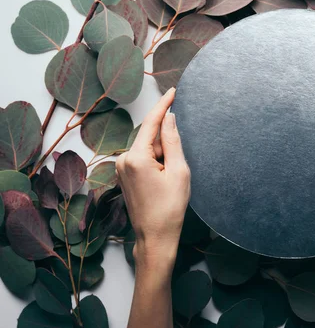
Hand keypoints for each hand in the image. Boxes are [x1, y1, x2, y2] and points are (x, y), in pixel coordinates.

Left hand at [116, 88, 190, 268]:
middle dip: (167, 143)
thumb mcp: (179, 171)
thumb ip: (173, 141)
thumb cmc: (170, 207)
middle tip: (178, 168)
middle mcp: (123, 160)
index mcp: (136, 157)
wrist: (155, 236)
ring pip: (148, 148)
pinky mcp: (124, 176)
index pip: (151, 122)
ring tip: (171, 179)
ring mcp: (121, 168)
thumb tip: (169, 117)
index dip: (164, 105)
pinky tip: (164, 179)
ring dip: (163, 155)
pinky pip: (143, 158)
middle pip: (150, 137)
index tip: (173, 90)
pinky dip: (157, 162)